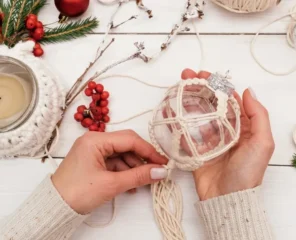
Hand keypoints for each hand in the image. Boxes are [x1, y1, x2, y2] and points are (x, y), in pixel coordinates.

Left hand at [52, 130, 167, 213]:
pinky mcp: (93, 161)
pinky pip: (114, 162)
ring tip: (142, 182)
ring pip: (122, 154)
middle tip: (156, 171)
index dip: (149, 151)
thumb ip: (139, 176)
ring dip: (134, 167)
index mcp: (96, 140)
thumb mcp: (112, 184)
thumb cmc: (77, 193)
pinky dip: (124, 171)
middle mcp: (94, 141)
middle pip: (126, 145)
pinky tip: (131, 184)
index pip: (130, 139)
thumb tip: (161, 171)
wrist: (54, 208)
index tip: (163, 163)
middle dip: (142, 158)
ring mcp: (93, 150)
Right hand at [181, 69, 274, 200]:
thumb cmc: (248, 172)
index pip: (230, 100)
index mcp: (244, 127)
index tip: (205, 75)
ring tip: (177, 87)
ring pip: (198, 114)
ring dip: (189, 99)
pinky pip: (187, 132)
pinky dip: (179, 120)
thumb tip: (248, 91)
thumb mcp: (263, 142)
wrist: (227, 199)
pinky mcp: (196, 150)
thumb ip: (259, 115)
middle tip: (186, 76)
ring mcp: (210, 140)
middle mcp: (227, 130)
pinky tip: (171, 109)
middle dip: (200, 88)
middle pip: (212, 103)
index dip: (218, 85)